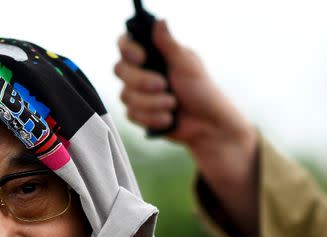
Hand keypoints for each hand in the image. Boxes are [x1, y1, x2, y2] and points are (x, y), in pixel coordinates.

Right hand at [114, 20, 259, 235]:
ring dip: (152, 103)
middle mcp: (140, 71)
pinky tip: (168, 118)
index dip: (128, 50)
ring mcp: (137, 93)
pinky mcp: (138, 113)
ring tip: (173, 104)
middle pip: (120, 70)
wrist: (206, 125)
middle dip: (141, 81)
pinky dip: (152, 117)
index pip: (125, 44)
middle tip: (164, 85)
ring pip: (126, 96)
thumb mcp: (187, 64)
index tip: (142, 58)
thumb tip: (160, 21)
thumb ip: (169, 45)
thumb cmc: (201, 91)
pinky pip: (132, 114)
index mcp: (152, 54)